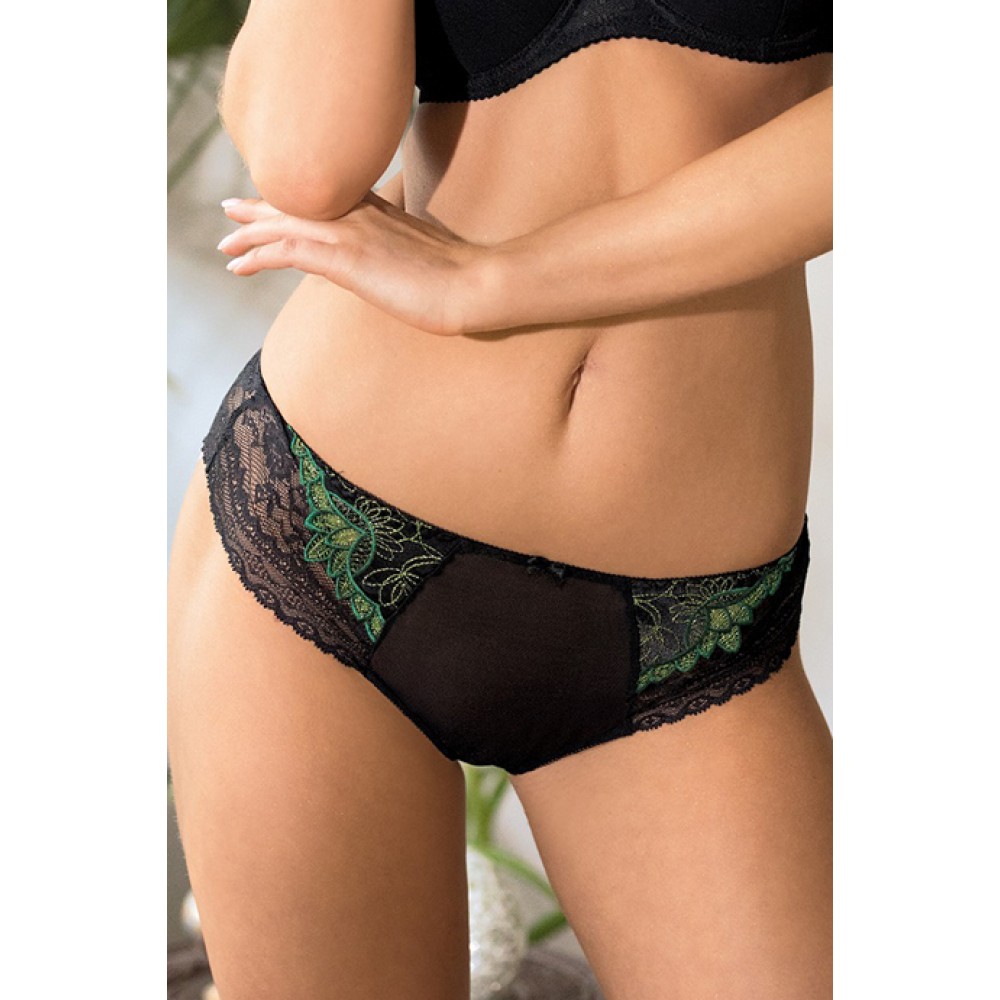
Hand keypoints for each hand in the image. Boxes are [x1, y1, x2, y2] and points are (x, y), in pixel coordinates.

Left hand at [217, 192, 499, 335]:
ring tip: (226, 248)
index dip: (294, 200)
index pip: (327, 198)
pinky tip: (240, 266)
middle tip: (230, 212)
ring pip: (284, 224)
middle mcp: (360, 213)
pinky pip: (288, 251)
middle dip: (260, 209)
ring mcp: (351, 233)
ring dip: (250, 236)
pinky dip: (259, 256)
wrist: (474, 284)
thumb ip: (405, 252)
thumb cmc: (462, 278)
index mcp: (380, 211)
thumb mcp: (429, 256)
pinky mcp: (346, 258)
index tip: (272, 203)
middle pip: (297, 204)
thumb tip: (398, 265)